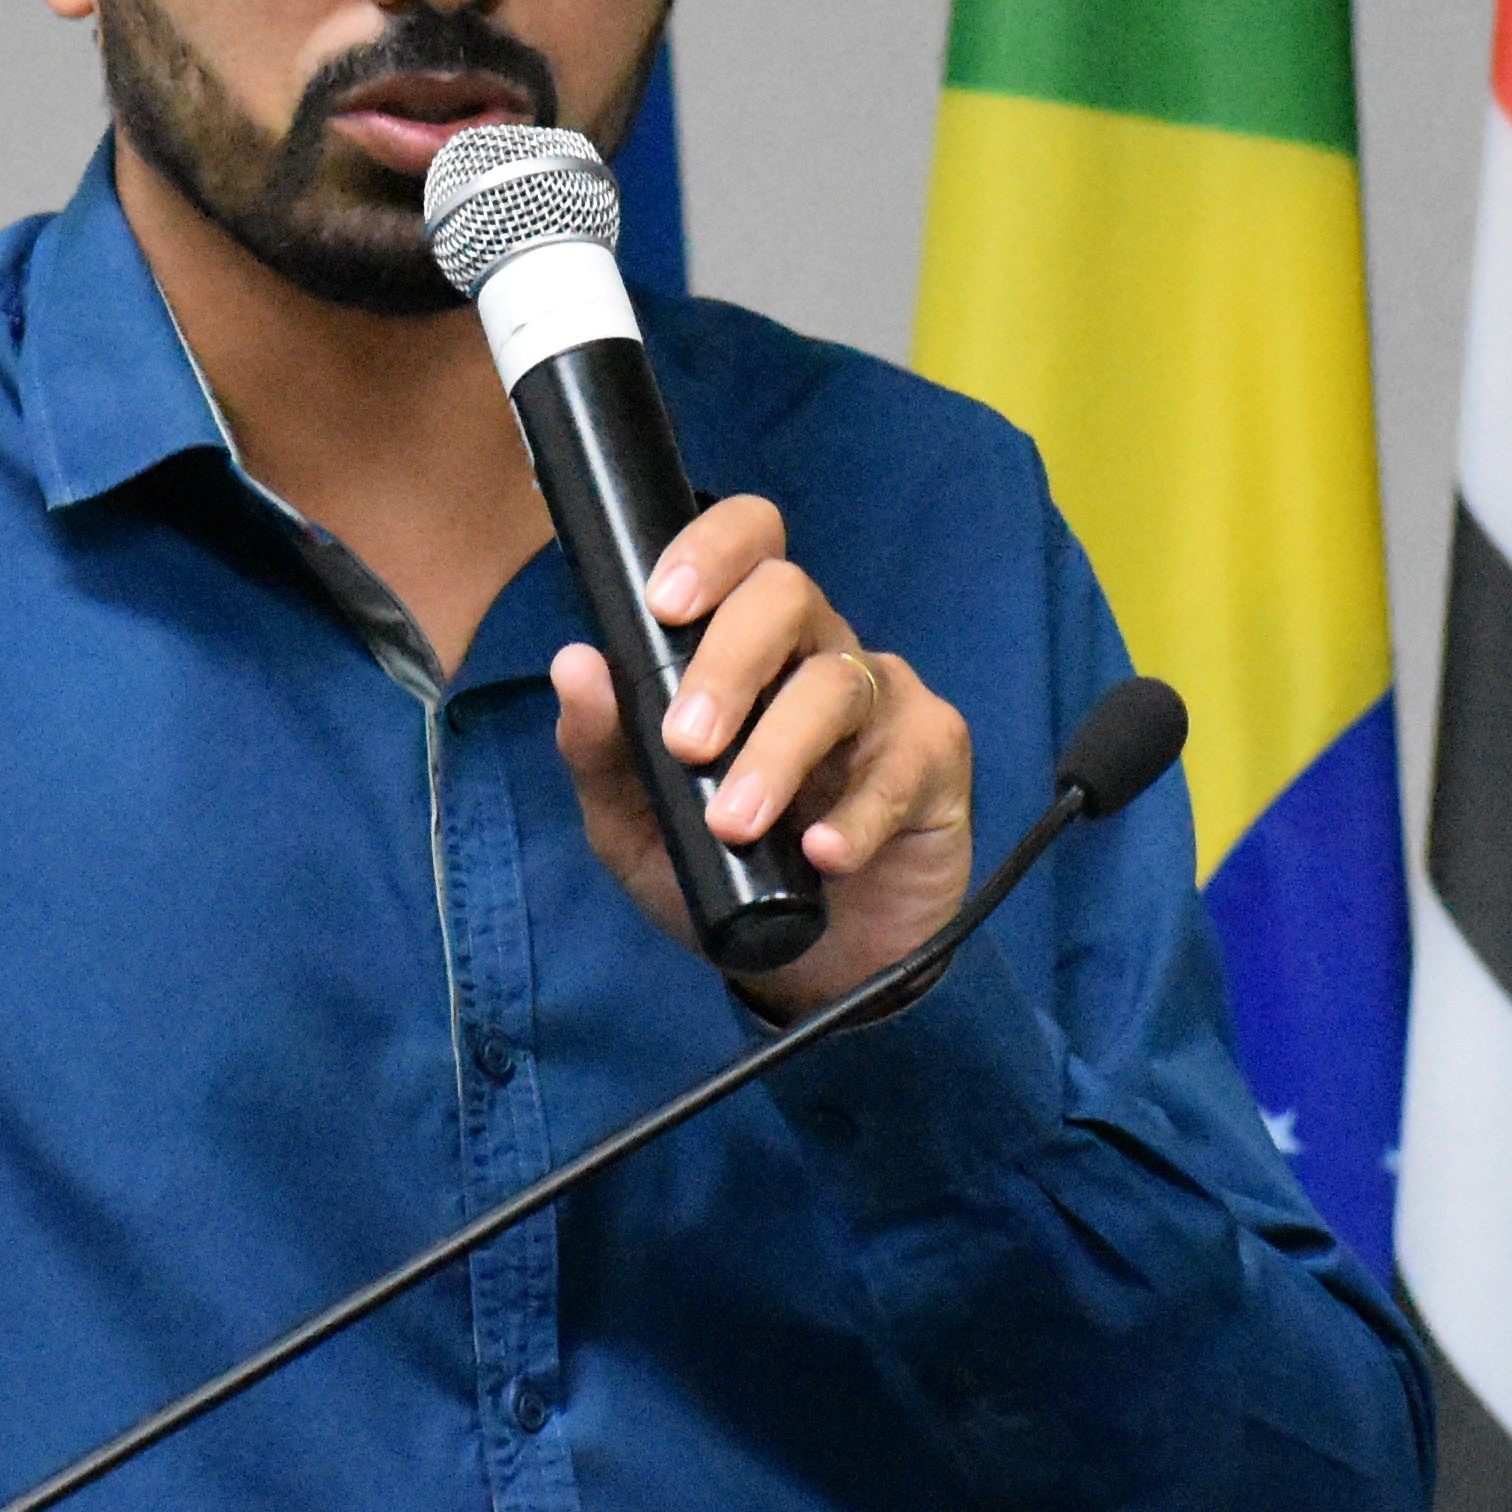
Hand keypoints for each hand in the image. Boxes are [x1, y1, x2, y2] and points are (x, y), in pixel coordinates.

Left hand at [546, 493, 977, 1020]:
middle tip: (686, 743)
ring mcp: (883, 701)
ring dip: (777, 752)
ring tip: (734, 822)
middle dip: (729, 663)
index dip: (711, 548)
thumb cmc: (720, 870)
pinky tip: (822, 853)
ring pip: (837, 684)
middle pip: (788, 596)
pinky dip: (857, 814)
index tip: (665, 604)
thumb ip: (601, 750)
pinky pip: (902, 767)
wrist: (809, 966)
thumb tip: (575, 663)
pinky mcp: (935, 758)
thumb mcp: (636, 823)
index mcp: (748, 642)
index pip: (747, 545)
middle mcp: (819, 651)